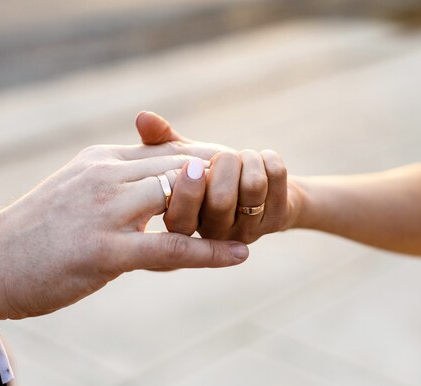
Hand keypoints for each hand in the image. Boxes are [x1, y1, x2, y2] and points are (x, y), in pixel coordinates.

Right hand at [0, 144, 248, 320]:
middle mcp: (106, 177)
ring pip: (180, 198)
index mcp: (101, 161)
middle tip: (258, 184)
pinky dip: (209, 251)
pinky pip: (168, 247)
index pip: (167, 149)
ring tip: (256, 212)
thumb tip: (151, 186)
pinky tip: (239, 255)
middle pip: (182, 165)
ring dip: (222, 206)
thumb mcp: (77, 192)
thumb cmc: (36, 233)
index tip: (236, 163)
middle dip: (224, 174)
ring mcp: (105, 211)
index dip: (208, 155)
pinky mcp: (103, 250)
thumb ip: (115, 183)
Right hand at [136, 111, 299, 242]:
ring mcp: (249, 229)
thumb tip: (143, 118)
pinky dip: (270, 158)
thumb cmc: (214, 174)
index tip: (194, 163)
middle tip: (227, 156)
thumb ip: (160, 141)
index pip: (180, 216)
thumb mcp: (183, 157)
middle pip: (220, 200)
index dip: (189, 187)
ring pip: (253, 187)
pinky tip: (265, 160)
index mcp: (185, 222)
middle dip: (225, 164)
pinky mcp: (277, 220)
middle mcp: (216, 232)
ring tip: (246, 156)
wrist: (264, 188)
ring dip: (249, 159)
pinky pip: (276, 179)